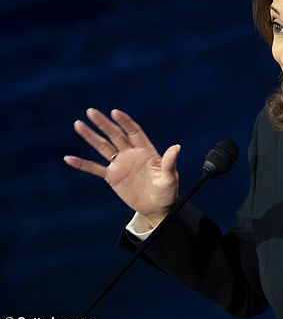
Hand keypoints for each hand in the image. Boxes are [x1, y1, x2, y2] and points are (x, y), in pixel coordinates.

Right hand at [64, 108, 179, 227]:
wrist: (158, 207)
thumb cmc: (167, 191)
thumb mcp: (170, 178)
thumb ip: (170, 162)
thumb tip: (177, 147)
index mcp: (146, 150)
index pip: (134, 131)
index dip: (125, 122)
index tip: (114, 112)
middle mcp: (131, 153)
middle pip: (115, 135)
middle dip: (103, 123)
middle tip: (91, 111)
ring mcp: (120, 164)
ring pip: (103, 147)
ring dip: (91, 136)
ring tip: (78, 124)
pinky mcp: (112, 177)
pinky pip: (95, 168)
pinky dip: (82, 164)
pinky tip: (69, 158)